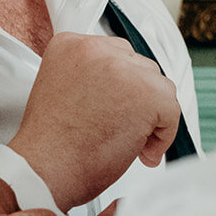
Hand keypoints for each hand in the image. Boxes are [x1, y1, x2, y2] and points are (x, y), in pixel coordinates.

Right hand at [8, 33, 180, 211]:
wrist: (44, 170)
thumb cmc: (50, 145)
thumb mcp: (61, 90)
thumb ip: (90, 77)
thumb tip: (124, 88)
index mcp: (70, 44)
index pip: (115, 54)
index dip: (119, 87)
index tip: (112, 108)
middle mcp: (95, 49)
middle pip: (138, 67)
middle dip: (136, 99)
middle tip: (121, 127)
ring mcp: (122, 69)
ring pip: (158, 87)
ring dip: (150, 115)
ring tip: (128, 140)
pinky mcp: (146, 94)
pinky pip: (171, 110)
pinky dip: (163, 135)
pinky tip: (141, 152)